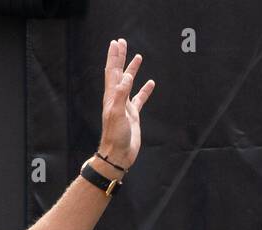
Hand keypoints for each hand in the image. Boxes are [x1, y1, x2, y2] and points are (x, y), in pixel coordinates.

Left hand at [98, 38, 154, 169]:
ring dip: (132, 70)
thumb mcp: (117, 114)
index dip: (114, 57)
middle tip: (122, 43)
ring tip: (137, 57)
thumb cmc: (115, 137)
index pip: (112, 72)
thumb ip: (121, 95)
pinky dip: (144, 90)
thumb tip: (125, 77)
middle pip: (118, 73)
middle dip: (120, 58)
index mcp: (111, 97)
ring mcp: (125, 107)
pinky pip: (140, 99)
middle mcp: (116, 99)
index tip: (116, 43)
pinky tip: (150, 83)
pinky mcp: (133, 115)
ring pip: (129, 83)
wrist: (118, 156)